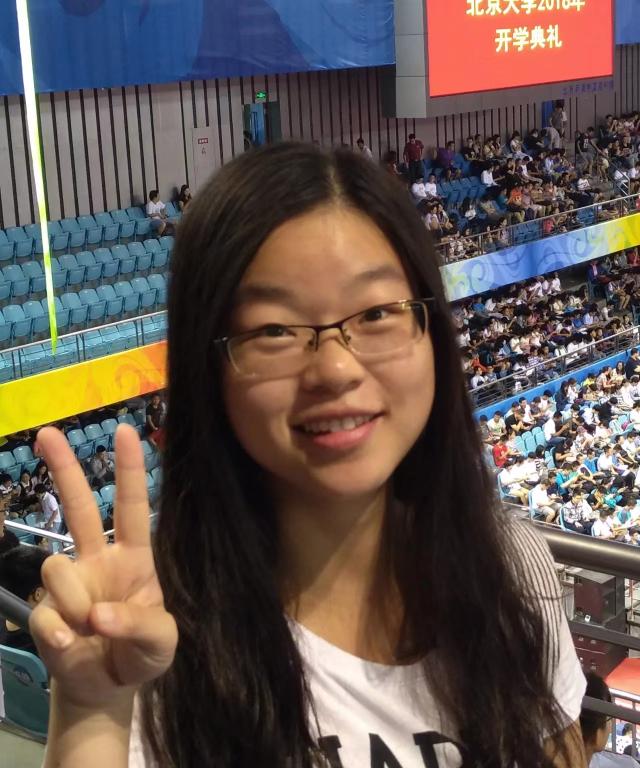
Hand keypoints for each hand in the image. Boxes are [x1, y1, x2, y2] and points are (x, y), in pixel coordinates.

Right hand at [29, 426, 177, 709]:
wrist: (109, 688)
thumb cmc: (144, 653)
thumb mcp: (162, 641)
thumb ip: (140, 625)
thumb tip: (98, 616)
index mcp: (134, 556)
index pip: (133, 506)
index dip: (130, 469)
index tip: (126, 431)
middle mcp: (99, 559)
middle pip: (80, 507)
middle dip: (63, 469)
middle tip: (47, 432)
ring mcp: (69, 583)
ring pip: (56, 565)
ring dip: (75, 602)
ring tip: (91, 631)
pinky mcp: (45, 612)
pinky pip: (45, 613)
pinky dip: (60, 634)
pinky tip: (72, 646)